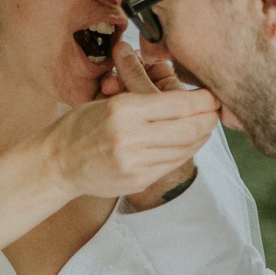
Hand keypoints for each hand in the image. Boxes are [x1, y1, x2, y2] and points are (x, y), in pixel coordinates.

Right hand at [44, 76, 218, 201]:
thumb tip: (188, 100)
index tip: (212, 94)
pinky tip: (187, 141)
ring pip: (186, 148)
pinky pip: (173, 163)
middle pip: (190, 128)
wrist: (58, 164)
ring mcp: (135, 163)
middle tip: (217, 110)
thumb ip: (146, 100)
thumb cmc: (81, 126)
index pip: (180, 104)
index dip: (204, 99)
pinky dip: (186, 150)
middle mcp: (131, 138)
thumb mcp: (109, 101)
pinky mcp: (138, 180)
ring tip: (205, 124)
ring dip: (201, 135)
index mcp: (124, 110)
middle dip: (210, 118)